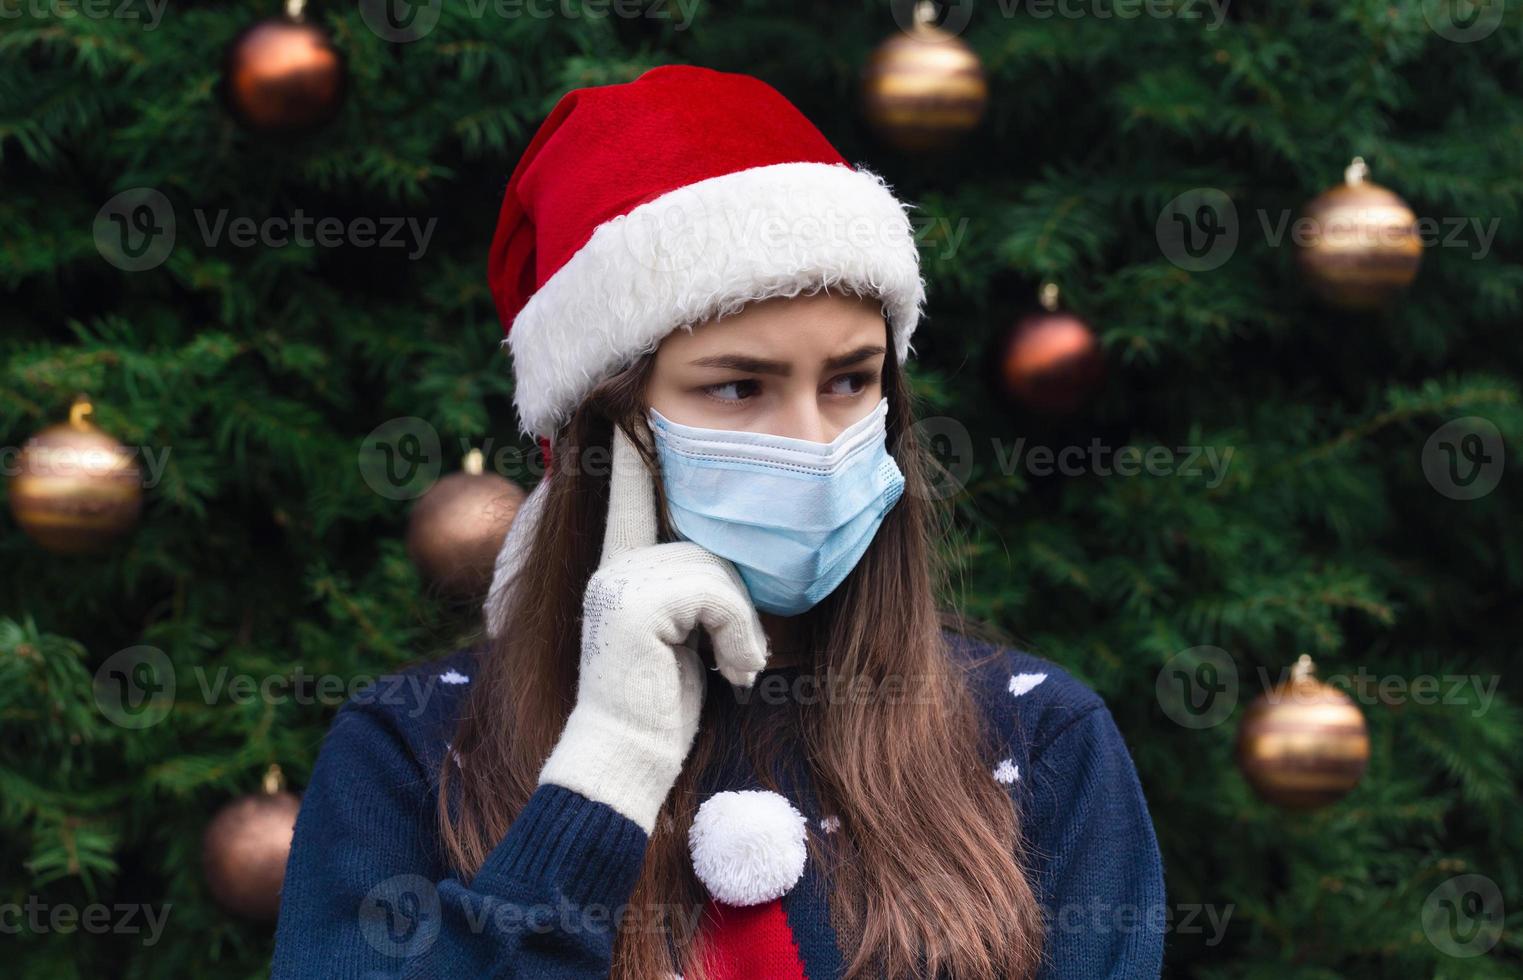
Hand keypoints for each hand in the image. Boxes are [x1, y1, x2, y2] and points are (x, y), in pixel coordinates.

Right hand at [536, 420, 770, 833]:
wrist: (628, 760)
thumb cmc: (666, 704)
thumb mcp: (686, 636)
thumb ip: (693, 588)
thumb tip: (729, 556)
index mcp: (621, 564)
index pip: (628, 491)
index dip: (628, 449)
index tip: (616, 399)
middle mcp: (612, 562)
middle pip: (706, 543)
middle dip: (738, 603)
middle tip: (741, 658)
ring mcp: (618, 581)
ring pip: (716, 570)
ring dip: (743, 626)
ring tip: (735, 667)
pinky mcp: (634, 605)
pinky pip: (717, 594)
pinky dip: (739, 636)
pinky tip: (732, 673)